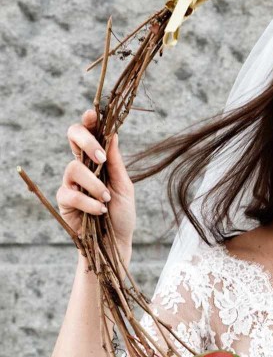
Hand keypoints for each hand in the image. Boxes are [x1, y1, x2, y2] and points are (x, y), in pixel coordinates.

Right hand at [57, 109, 135, 251]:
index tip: (93, 114)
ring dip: (94, 184)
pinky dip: (88, 202)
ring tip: (106, 199)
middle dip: (86, 142)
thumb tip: (113, 134)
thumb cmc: (122, 213)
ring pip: (73, 168)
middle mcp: (82, 165)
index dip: (88, 120)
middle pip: (72, 136)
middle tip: (101, 158)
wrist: (116, 242)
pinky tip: (99, 210)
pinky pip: (71, 193)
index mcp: (98, 158)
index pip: (89, 132)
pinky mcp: (64, 200)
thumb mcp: (125, 186)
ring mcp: (71, 182)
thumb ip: (116, 162)